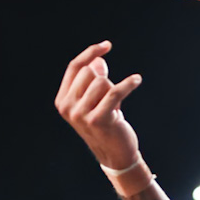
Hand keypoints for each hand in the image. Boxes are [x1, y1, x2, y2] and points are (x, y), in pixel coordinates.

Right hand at [55, 41, 143, 170]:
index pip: (75, 67)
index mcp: (62, 101)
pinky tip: (137, 80)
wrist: (115, 154)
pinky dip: (128, 84)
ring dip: (114, 91)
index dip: (90, 53)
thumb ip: (95, 80)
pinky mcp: (98, 120)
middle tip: (110, 100)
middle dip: (105, 80)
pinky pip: (115, 92)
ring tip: (115, 108)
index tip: (107, 46)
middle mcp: (67, 108)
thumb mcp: (97, 101)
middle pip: (89, 73)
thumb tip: (98, 61)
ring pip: (102, 83)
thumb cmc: (107, 124)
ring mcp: (81, 115)